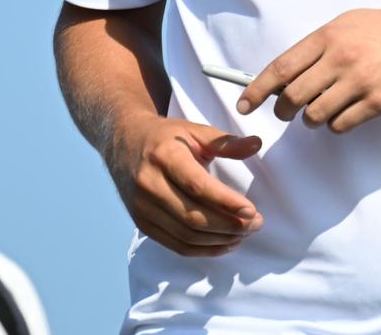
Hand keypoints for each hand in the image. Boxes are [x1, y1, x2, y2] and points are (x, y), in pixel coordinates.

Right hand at [104, 113, 262, 256]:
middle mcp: (149, 184)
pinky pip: (175, 245)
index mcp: (164, 156)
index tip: (251, 210)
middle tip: (256, 224)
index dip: (226, 201)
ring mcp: (142, 207)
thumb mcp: (194, 131)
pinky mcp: (142, 223)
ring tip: (244, 234)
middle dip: (229, 225)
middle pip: (193, 216)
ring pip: (185, 235)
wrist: (123, 141)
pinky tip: (224, 243)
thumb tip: (257, 144)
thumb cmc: (166, 136)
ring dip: (219, 241)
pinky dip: (203, 250)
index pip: (197, 186)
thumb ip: (225, 141)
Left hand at [238, 5, 380, 132]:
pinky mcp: (378, 102)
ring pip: (314, 116)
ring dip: (311, 118)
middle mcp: (341, 58)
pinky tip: (345, 111)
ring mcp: (360, 82)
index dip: (257, 89)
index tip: (245, 104)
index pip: (281, 68)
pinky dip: (336, 124)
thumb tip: (282, 75)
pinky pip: (340, 125)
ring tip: (323, 107)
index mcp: (329, 35)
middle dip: (283, 109)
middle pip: (292, 97)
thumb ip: (316, 46)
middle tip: (286, 110)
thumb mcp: (349, 24)